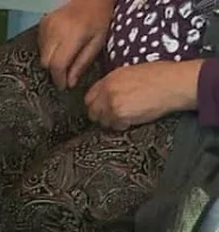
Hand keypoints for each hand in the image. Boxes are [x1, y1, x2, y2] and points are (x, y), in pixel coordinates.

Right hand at [39, 0, 111, 89]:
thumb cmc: (99, 19)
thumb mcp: (97, 43)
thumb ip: (82, 63)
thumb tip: (70, 83)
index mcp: (72, 35)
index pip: (57, 65)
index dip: (59, 79)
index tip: (63, 85)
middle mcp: (56, 30)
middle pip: (46, 62)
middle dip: (55, 70)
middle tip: (65, 69)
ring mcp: (47, 26)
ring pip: (41, 55)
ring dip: (51, 59)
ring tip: (64, 53)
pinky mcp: (42, 23)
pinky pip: (40, 45)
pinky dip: (47, 49)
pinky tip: (59, 44)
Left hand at [85, 61, 202, 129]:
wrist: (174, 83)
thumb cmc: (162, 76)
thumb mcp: (134, 72)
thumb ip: (117, 83)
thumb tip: (108, 93)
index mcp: (112, 77)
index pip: (89, 97)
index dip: (95, 104)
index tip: (101, 108)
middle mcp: (108, 89)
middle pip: (92, 111)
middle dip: (101, 115)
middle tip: (113, 116)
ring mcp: (112, 103)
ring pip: (102, 121)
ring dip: (112, 122)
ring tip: (127, 116)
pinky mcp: (120, 115)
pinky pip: (114, 127)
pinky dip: (122, 126)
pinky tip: (133, 118)